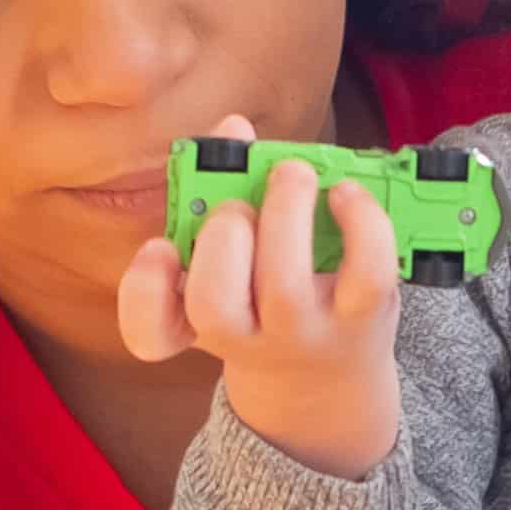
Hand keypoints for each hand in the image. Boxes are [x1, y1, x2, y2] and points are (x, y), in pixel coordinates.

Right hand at [117, 115, 399, 477]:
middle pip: (214, 302)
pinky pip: (366, 272)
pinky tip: (347, 193)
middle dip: (222, 234)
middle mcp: (246, 339)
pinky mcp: (362, 317)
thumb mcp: (230, 269)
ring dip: (284, 213)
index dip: (144, 292)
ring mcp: (305, 332)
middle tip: (240, 202)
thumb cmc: (266, 308)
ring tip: (293, 173)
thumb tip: (232, 127)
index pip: (151, 334)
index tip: (160, 248)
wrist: (328, 383)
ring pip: (283, 286)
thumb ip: (216, 195)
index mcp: (197, 324)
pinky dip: (360, 223)